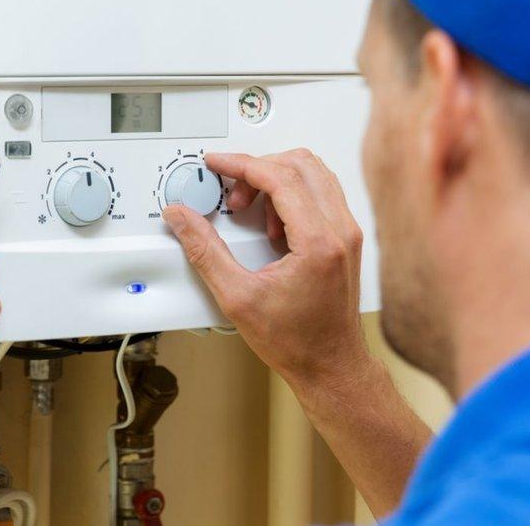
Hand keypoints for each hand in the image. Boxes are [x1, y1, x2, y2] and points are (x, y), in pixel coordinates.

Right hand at [163, 149, 367, 384]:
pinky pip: (320, 194)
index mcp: (318, 242)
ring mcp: (347, 233)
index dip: (241, 163)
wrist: (330, 366)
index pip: (280, 177)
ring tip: (249, 212)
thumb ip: (204, 251)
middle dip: (257, 169)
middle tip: (231, 195)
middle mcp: (341, 231)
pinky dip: (290, 196)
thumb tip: (182, 218)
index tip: (217, 163)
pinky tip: (270, 226)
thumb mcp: (237, 297)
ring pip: (313, 174)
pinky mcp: (345, 239)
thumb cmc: (297, 341)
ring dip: (275, 181)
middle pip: (300, 164)